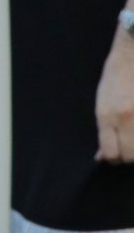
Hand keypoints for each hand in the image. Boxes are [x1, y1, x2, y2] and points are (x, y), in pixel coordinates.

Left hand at [97, 30, 133, 162]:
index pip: (110, 153)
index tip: (118, 153)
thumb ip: (104, 131)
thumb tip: (101, 157)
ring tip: (133, 131)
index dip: (114, 157)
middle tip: (130, 144)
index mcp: (107, 114)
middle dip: (130, 156)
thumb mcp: (104, 102)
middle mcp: (127, 117)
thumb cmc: (118, 76)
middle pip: (130, 156)